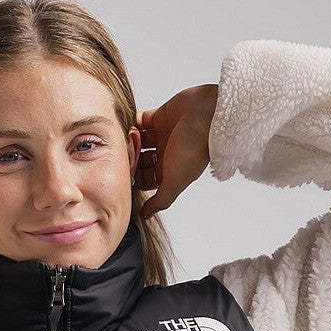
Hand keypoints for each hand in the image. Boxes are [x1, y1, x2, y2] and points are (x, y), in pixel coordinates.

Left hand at [136, 83, 218, 218]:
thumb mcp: (175, 182)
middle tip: (124, 153)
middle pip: (140, 161)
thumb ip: (160, 201)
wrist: (206, 115)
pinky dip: (132, 122)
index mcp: (170, 172)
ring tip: (126, 137)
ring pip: (138, 141)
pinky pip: (140, 121)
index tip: (125, 172)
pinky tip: (128, 124)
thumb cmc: (194, 148)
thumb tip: (145, 216)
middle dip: (130, 158)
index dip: (135, 177)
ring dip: (130, 140)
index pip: (145, 180)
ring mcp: (162, 136)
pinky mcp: (160, 117)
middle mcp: (166, 155)